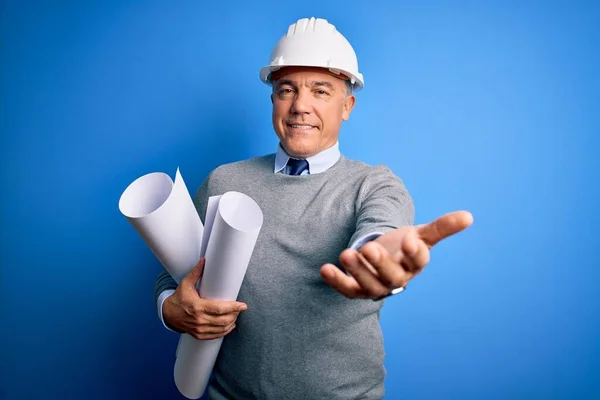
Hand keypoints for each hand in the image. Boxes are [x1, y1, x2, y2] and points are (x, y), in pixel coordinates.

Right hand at [163, 257, 247, 339]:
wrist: (168, 314)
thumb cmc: (179, 298)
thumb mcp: (185, 284)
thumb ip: (196, 272)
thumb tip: (203, 260)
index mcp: (197, 307)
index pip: (219, 309)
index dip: (233, 307)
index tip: (243, 305)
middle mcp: (199, 320)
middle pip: (223, 320)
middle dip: (235, 314)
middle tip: (240, 308)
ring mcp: (199, 329)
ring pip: (221, 328)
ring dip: (232, 322)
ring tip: (236, 315)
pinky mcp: (199, 335)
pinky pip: (216, 335)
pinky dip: (225, 331)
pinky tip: (230, 325)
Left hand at [320, 210, 473, 298]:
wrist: (386, 259)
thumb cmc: (405, 246)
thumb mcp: (422, 234)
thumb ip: (442, 226)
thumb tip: (469, 216)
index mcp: (415, 264)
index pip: (419, 261)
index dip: (415, 252)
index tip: (410, 239)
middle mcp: (398, 278)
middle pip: (392, 276)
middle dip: (380, 263)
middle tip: (369, 247)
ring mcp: (377, 286)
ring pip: (369, 285)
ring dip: (357, 271)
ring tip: (346, 253)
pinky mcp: (358, 289)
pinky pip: (347, 289)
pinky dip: (337, 281)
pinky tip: (325, 268)